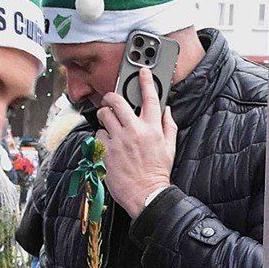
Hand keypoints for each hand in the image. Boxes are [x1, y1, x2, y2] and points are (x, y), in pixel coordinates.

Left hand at [95, 75, 176, 216]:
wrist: (146, 195)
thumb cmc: (157, 173)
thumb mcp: (170, 148)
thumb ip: (169, 126)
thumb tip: (167, 110)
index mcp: (152, 129)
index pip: (150, 98)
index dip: (146, 81)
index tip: (142, 71)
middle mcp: (134, 131)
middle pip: (117, 101)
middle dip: (111, 97)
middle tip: (110, 100)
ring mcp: (118, 141)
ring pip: (104, 115)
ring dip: (105, 117)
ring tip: (109, 125)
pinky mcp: (105, 151)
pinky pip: (98, 135)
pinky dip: (102, 138)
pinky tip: (109, 145)